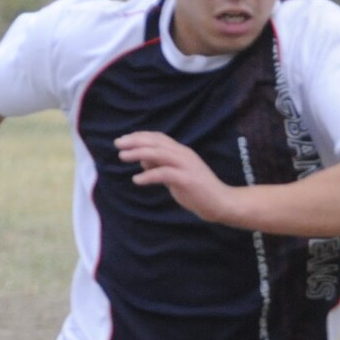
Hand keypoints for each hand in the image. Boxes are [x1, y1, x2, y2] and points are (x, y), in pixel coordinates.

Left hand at [115, 131, 234, 223]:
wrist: (221, 203)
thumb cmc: (199, 191)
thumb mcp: (177, 176)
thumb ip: (161, 167)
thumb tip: (143, 159)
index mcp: (182, 152)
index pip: (159, 138)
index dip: (140, 136)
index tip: (124, 139)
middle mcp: (184, 155)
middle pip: (156, 142)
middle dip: (134, 141)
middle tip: (117, 144)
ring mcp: (186, 166)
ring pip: (158, 154)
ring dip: (138, 153)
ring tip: (122, 157)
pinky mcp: (187, 180)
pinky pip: (164, 174)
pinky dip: (148, 175)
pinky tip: (137, 180)